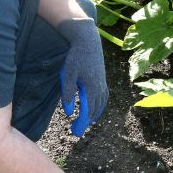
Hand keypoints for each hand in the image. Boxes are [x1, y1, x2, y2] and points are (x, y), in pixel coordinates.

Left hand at [57, 18, 107, 136]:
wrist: (88, 41)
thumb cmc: (76, 57)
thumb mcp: (68, 74)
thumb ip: (67, 92)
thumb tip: (69, 112)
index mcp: (92, 87)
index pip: (88, 111)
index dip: (81, 122)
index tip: (74, 131)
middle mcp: (100, 88)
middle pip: (95, 110)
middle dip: (86, 121)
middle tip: (76, 131)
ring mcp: (103, 83)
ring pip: (101, 104)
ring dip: (94, 115)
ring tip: (85, 122)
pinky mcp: (103, 79)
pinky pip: (104, 97)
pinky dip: (100, 106)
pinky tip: (95, 109)